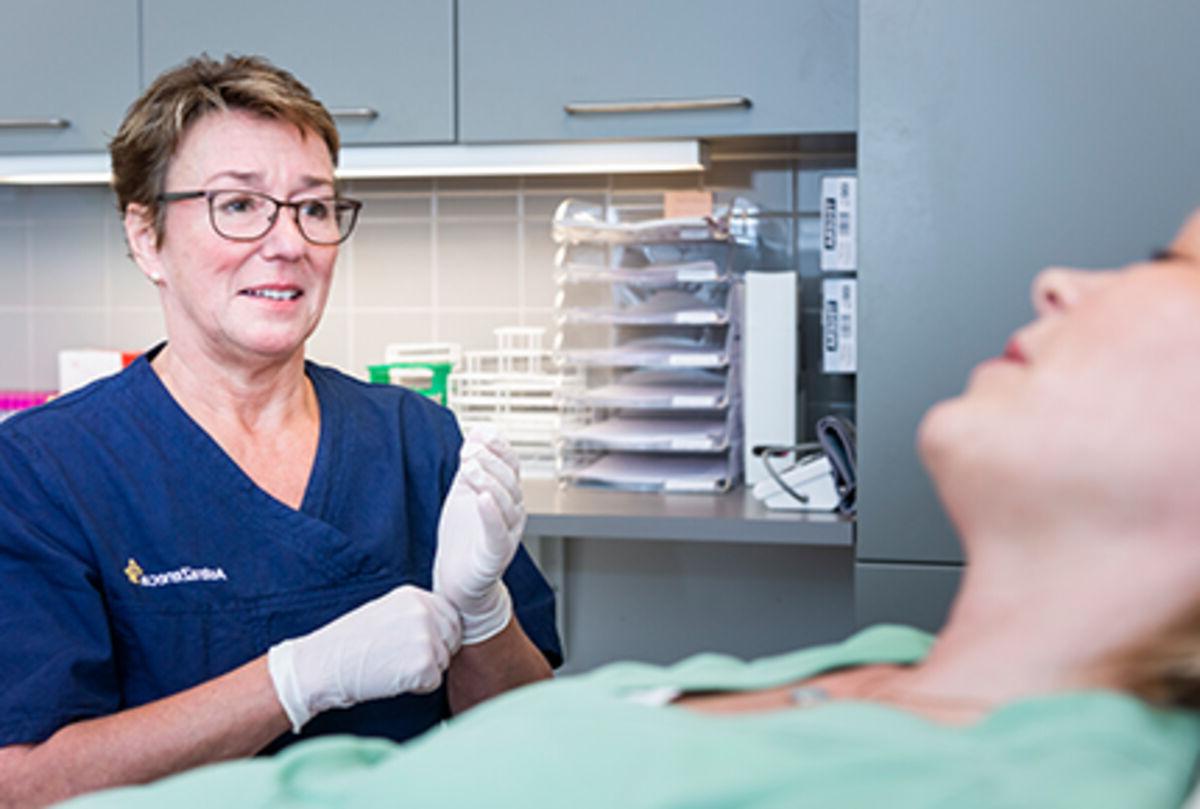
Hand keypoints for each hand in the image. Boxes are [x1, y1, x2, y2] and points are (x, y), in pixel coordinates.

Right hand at [267, 585, 461, 732]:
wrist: (321, 665)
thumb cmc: (350, 643)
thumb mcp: (386, 612)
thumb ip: (416, 614)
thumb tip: (446, 627)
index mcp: (415, 595)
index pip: (451, 616)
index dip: (439, 636)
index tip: (415, 645)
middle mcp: (425, 611)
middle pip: (452, 638)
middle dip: (435, 653)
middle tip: (401, 659)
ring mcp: (426, 636)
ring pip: (444, 661)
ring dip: (425, 670)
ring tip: (392, 666)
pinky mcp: (424, 663)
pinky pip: (434, 681)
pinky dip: (417, 687)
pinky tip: (392, 679)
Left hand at [434, 427, 524, 644]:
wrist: (456, 580)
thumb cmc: (463, 538)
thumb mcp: (464, 493)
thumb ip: (472, 465)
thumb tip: (477, 431)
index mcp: (506, 496)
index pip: (510, 465)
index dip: (498, 447)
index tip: (480, 433)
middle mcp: (513, 513)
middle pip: (510, 481)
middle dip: (490, 461)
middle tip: (470, 449)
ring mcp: (507, 534)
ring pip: (506, 504)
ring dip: (488, 481)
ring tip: (470, 468)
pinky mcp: (496, 554)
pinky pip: (498, 532)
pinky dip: (491, 514)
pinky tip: (482, 499)